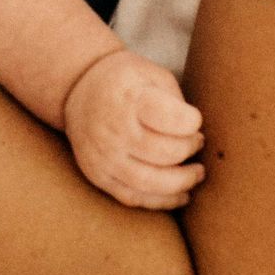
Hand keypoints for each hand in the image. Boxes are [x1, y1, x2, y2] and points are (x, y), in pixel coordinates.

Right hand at [61, 47, 205, 209]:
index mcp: (129, 99)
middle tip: (198, 143)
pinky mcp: (98, 176)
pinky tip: (181, 195)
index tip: (194, 120)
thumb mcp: (150, 73)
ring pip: (150, 182)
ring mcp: (103, 157)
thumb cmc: (124, 81)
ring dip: (182, 182)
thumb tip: (195, 133)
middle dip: (190, 149)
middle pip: (165, 153)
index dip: (192, 122)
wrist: (77, 90)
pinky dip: (162, 201)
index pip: (173, 119)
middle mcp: (113, 130)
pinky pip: (133, 197)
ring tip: (197, 173)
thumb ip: (174, 99)